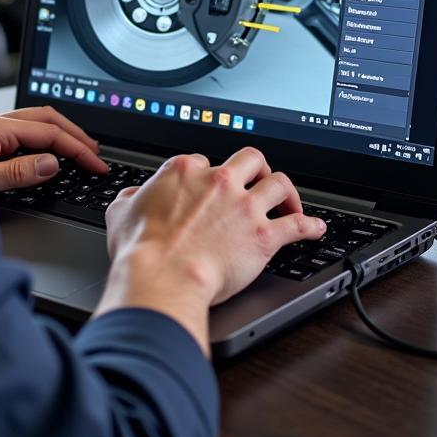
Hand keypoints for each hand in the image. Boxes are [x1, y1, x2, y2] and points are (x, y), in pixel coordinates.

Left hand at [0, 107, 107, 194]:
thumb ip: (17, 172)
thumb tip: (51, 164)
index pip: (49, 134)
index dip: (78, 149)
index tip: (96, 164)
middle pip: (46, 118)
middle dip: (76, 134)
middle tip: (97, 154)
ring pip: (33, 120)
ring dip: (60, 132)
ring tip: (79, 148)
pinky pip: (19, 127)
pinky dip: (42, 135)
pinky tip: (44, 148)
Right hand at [95, 147, 325, 354]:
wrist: (163, 276)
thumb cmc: (142, 250)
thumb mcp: (120, 214)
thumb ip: (129, 200)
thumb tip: (130, 198)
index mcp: (185, 171)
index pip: (205, 161)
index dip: (209, 175)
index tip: (212, 189)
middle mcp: (219, 181)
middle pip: (251, 159)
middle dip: (258, 169)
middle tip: (259, 182)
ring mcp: (244, 206)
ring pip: (280, 183)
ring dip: (288, 193)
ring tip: (290, 202)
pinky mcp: (263, 235)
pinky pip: (297, 225)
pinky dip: (310, 226)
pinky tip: (315, 228)